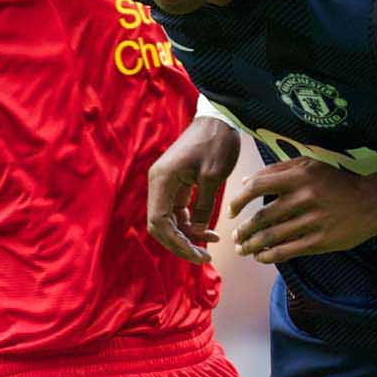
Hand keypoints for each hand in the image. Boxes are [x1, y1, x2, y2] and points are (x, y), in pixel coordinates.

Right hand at [146, 116, 242, 262]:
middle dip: (180, 243)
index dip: (176, 243)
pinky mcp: (175, 184)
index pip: (159, 223)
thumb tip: (196, 233)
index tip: (197, 255)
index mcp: (162, 180)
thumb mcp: (213, 177)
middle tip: (203, 257)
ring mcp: (165, 184)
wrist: (218, 118)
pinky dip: (189, 223)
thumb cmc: (216, 143)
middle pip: (160, 226)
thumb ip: (203, 207)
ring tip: (211, 243)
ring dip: (186, 235)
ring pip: (168, 220)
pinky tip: (208, 231)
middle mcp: (158, 183)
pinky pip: (176, 211)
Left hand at [228, 160, 376, 263]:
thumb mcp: (311, 165)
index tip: (231, 211)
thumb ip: (279, 169)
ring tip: (243, 249)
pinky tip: (261, 258)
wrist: (373, 202)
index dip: (238, 200)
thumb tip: (247, 183)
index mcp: (299, 176)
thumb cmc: (336, 182)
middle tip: (235, 236)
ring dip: (252, 245)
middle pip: (261, 217)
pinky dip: (269, 256)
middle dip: (243, 230)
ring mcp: (313, 221)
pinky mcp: (320, 241)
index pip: (257, 187)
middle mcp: (305, 198)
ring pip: (271, 237)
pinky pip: (287, 251)